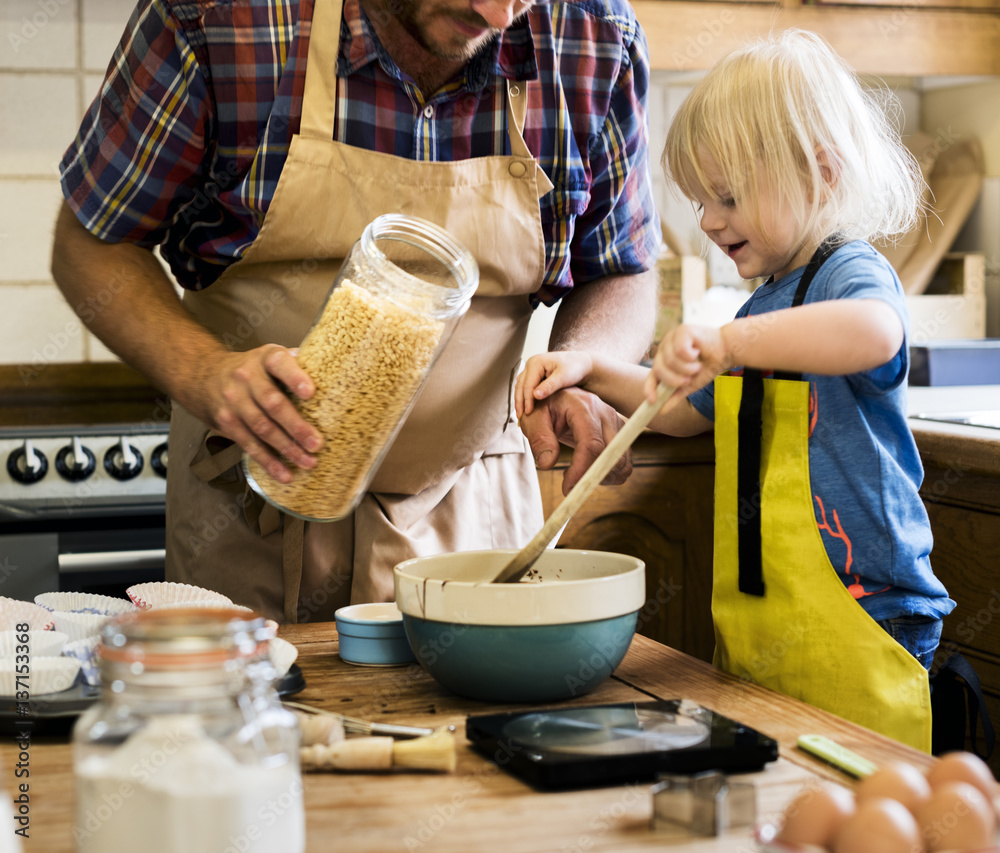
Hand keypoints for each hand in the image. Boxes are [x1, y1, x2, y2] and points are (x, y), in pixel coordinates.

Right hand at [190, 344, 322, 482]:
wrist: (206, 376)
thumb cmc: (256, 369)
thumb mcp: (273, 357)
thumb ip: (300, 364)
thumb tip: (338, 374)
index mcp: (265, 358)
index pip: (280, 364)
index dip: (295, 377)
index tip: (311, 393)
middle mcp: (247, 377)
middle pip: (272, 404)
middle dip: (296, 426)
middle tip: (317, 444)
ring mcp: (234, 401)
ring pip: (262, 428)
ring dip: (286, 449)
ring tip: (308, 462)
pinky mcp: (227, 422)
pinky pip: (249, 444)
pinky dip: (268, 462)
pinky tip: (284, 474)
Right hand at [514, 352, 593, 418]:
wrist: (582, 365)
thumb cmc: (575, 369)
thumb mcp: (564, 377)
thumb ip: (549, 386)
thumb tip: (535, 395)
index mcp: (536, 362)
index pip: (527, 384)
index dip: (527, 400)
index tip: (528, 413)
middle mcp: (531, 364)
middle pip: (520, 385)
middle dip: (520, 401)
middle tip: (520, 416)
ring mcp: (532, 369)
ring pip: (520, 386)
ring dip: (520, 400)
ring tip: (521, 414)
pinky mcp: (534, 375)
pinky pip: (525, 387)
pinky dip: (525, 397)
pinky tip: (526, 407)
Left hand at [518, 386, 631, 495]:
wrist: (559, 395)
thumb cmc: (545, 404)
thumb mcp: (533, 418)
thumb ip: (539, 439)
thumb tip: (548, 464)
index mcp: (583, 407)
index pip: (591, 444)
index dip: (581, 471)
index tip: (567, 489)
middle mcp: (605, 413)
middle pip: (611, 455)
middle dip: (592, 477)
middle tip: (571, 483)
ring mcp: (616, 422)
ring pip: (622, 461)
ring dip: (603, 477)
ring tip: (579, 473)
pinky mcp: (620, 432)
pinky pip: (624, 461)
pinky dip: (611, 473)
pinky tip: (590, 469)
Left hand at [644, 324, 728, 403]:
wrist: (727, 350)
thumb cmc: (708, 365)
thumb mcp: (691, 384)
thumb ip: (676, 395)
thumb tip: (662, 410)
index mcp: (664, 360)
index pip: (652, 375)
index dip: (650, 388)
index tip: (653, 401)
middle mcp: (665, 348)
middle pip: (659, 369)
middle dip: (674, 379)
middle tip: (688, 379)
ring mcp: (672, 337)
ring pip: (670, 360)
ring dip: (687, 368)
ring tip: (698, 365)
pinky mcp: (682, 330)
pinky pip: (679, 350)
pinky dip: (691, 356)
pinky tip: (698, 351)